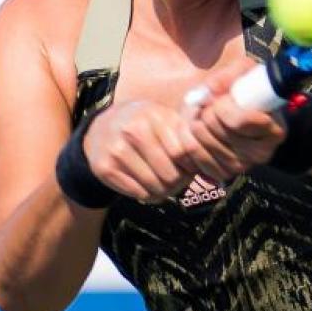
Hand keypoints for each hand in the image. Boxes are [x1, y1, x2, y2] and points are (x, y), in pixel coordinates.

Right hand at [82, 100, 243, 201]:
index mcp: (153, 115)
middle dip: (179, 181)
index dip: (191, 164)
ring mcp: (116, 150)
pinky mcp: (105, 168)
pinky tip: (149, 185)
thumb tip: (211, 163)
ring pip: (155, 186)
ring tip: (166, 183)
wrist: (100, 130)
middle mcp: (133, 131)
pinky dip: (149, 195)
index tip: (191, 166)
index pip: (183, 152)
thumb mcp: (163, 119)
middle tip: (179, 179)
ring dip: (165, 190)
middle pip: (170, 173)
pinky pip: (139, 193)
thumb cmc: (143, 125)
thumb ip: (186, 134)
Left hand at [185, 58, 286, 171]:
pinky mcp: (221, 173)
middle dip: (206, 111)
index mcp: (274, 130)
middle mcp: (261, 153)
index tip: (222, 97)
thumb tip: (210, 90)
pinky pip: (193, 156)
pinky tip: (195, 130)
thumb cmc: (244, 91)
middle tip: (208, 104)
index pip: (240, 121)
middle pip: (218, 131)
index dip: (224, 106)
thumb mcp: (243, 73)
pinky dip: (187, 139)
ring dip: (193, 122)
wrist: (236, 112)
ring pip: (202, 142)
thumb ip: (229, 76)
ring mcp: (241, 166)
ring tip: (201, 114)